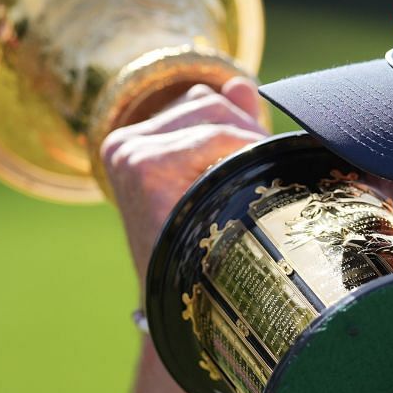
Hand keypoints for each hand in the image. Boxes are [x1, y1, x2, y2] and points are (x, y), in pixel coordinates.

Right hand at [97, 77, 269, 285]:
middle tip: (268, 177)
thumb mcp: (214, 179)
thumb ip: (225, 126)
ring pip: (215, 114)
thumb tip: (239, 82)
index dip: (242, 126)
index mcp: (132, 143)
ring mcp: (130, 153)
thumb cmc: (205, 248)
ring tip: (257, 189)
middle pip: (209, 102)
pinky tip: (246, 192)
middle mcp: (124, 143)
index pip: (202, 101)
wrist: (186, 310)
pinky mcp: (143, 166)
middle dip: (248, 132)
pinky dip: (243, 156)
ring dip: (249, 144)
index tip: (262, 162)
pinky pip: (214, 137)